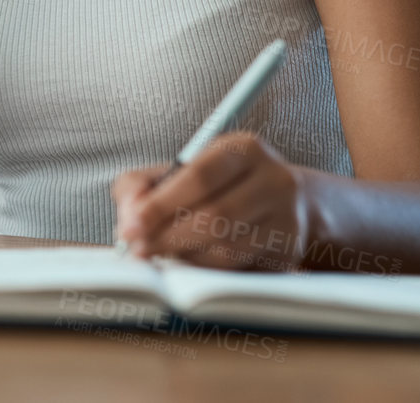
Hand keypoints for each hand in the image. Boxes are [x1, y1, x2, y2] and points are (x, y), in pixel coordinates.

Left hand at [111, 133, 313, 271]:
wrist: (287, 204)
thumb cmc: (219, 186)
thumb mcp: (181, 170)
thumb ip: (143, 184)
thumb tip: (130, 214)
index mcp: (243, 149)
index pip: (199, 177)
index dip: (160, 205)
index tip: (130, 227)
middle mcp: (273, 181)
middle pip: (215, 217)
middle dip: (167, 237)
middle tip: (138, 250)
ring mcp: (287, 220)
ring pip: (227, 249)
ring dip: (186, 256)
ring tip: (161, 254)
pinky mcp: (289, 255)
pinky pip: (240, 270)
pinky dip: (206, 270)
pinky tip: (188, 264)